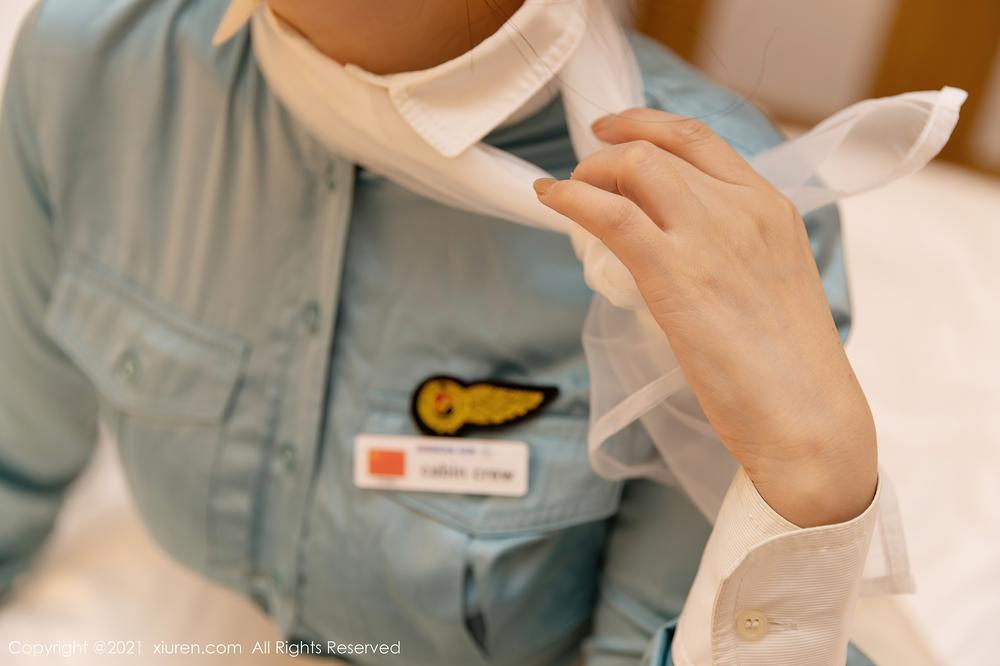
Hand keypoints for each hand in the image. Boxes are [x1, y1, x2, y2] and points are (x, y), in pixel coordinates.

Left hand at [534, 109, 876, 526]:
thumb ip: (732, 250)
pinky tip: (550, 200)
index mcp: (770, 206)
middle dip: (609, 151)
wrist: (805, 417)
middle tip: (583, 174)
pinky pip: (609, 213)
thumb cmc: (790, 368)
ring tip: (567, 193)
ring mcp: (708, 235)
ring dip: (588, 172)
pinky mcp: (673, 271)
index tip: (614, 131)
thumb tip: (680, 247)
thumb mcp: (771, 282)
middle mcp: (741, 207)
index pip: (700, 139)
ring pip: (633, 167)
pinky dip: (570, 198)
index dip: (647, 125)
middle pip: (659, 147)